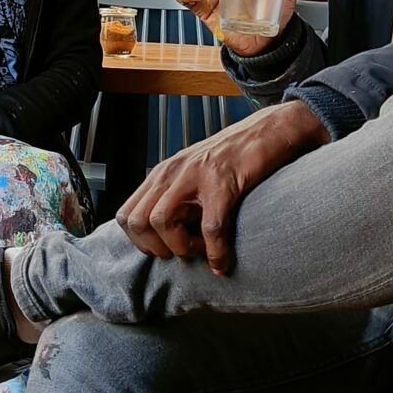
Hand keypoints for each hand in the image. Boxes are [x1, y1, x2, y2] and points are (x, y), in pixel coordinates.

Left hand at [116, 100, 326, 274]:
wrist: (266, 131)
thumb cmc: (232, 157)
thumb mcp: (192, 174)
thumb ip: (175, 198)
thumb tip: (166, 237)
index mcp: (162, 174)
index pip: (126, 215)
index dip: (140, 242)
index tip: (164, 249)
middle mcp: (172, 173)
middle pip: (137, 221)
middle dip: (156, 248)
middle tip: (182, 251)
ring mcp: (195, 176)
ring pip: (162, 221)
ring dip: (180, 247)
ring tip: (201, 249)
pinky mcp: (223, 184)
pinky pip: (210, 228)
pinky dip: (215, 252)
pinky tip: (223, 261)